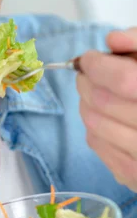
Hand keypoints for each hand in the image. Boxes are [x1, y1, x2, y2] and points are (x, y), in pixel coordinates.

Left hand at [77, 28, 136, 190]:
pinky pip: (97, 145)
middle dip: (87, 81)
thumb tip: (113, 40)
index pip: (124, 80)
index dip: (98, 64)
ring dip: (85, 103)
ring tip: (93, 93)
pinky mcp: (135, 177)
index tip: (89, 58)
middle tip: (88, 74)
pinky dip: (93, 126)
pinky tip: (105, 117)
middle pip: (103, 101)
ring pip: (94, 124)